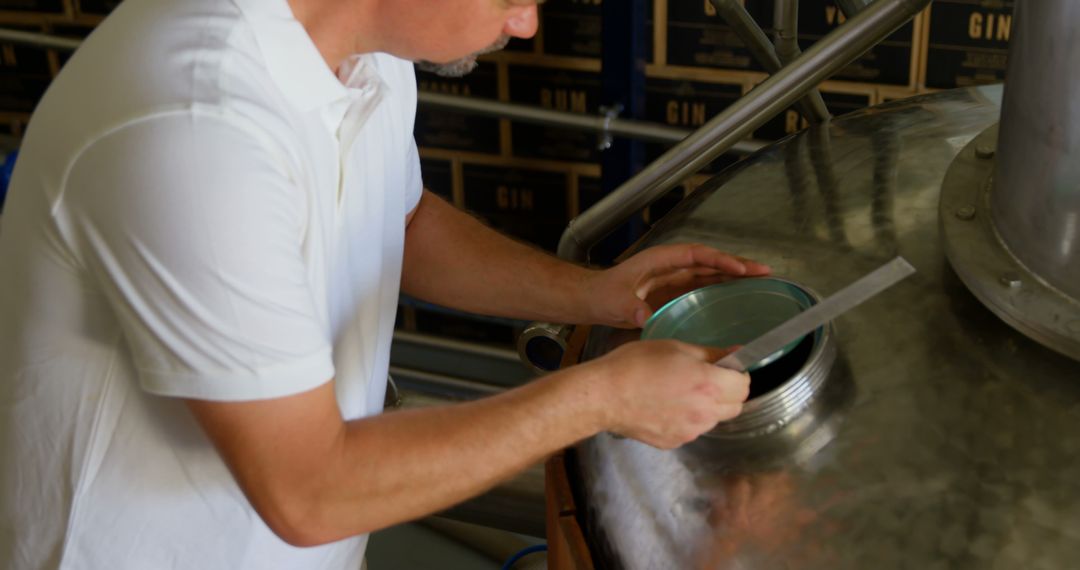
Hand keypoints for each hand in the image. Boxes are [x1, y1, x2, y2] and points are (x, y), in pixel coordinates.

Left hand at [581, 244, 770, 328]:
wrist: (592, 300)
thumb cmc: (601, 294)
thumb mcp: (613, 302)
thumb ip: (628, 307)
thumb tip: (644, 315)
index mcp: (659, 260)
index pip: (695, 255)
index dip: (718, 260)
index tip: (738, 268)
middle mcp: (670, 266)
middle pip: (710, 261)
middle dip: (736, 264)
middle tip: (763, 271)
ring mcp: (674, 278)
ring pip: (711, 272)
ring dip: (734, 274)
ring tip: (761, 279)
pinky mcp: (675, 292)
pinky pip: (704, 286)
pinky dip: (723, 287)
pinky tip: (739, 294)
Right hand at [585, 340, 750, 448]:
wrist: (604, 395)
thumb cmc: (635, 364)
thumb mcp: (675, 348)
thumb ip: (711, 353)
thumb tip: (737, 353)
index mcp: (708, 384)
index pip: (744, 385)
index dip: (739, 375)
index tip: (727, 369)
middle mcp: (704, 412)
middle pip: (736, 407)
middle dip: (728, 393)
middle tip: (707, 380)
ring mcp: (690, 431)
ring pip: (715, 420)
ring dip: (709, 407)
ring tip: (681, 393)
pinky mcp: (675, 442)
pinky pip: (693, 430)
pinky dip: (688, 419)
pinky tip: (667, 406)